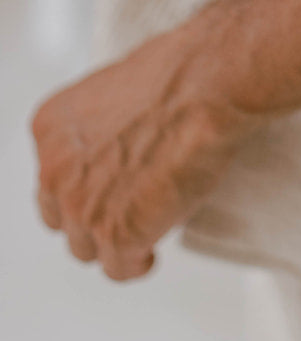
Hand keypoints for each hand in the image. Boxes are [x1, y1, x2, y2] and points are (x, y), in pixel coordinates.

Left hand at [30, 32, 256, 282]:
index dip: (84, 184)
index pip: (54, 176)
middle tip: (126, 207)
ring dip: (114, 240)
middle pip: (63, 215)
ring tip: (144, 228)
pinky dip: (137, 262)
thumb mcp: (119, 89)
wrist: (207, 86)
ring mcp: (82, 206)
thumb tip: (121, 140)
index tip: (106, 186)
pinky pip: (119, 268)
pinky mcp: (116, 234)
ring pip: (86, 247)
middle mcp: (56, 170)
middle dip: (93, 214)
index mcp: (52, 127)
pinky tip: (152, 252)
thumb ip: (104, 126)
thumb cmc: (179, 72)